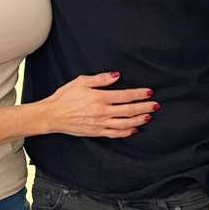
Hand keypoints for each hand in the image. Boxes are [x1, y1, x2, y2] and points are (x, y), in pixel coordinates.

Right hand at [44, 73, 158, 138]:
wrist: (52, 115)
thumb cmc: (65, 97)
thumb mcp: (81, 82)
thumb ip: (100, 79)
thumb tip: (116, 75)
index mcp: (99, 98)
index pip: (125, 96)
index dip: (139, 94)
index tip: (149, 92)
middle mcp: (102, 112)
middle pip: (129, 110)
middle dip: (144, 107)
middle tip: (156, 105)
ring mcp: (100, 124)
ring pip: (125, 124)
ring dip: (139, 120)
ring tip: (148, 116)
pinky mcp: (97, 132)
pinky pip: (115, 134)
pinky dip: (127, 132)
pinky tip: (134, 129)